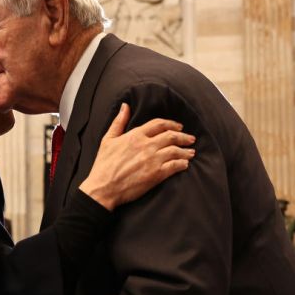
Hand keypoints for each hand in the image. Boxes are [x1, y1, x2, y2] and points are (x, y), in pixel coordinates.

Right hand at [79, 103, 194, 209]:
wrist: (103, 188)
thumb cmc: (103, 165)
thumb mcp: (108, 139)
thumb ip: (119, 122)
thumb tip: (125, 106)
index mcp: (135, 135)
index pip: (159, 124)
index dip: (171, 124)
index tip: (179, 127)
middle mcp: (146, 145)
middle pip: (171, 136)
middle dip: (184, 136)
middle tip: (190, 139)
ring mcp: (152, 160)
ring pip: (176, 150)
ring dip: (186, 151)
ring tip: (191, 152)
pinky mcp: (156, 174)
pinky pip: (175, 166)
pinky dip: (182, 164)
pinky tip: (185, 164)